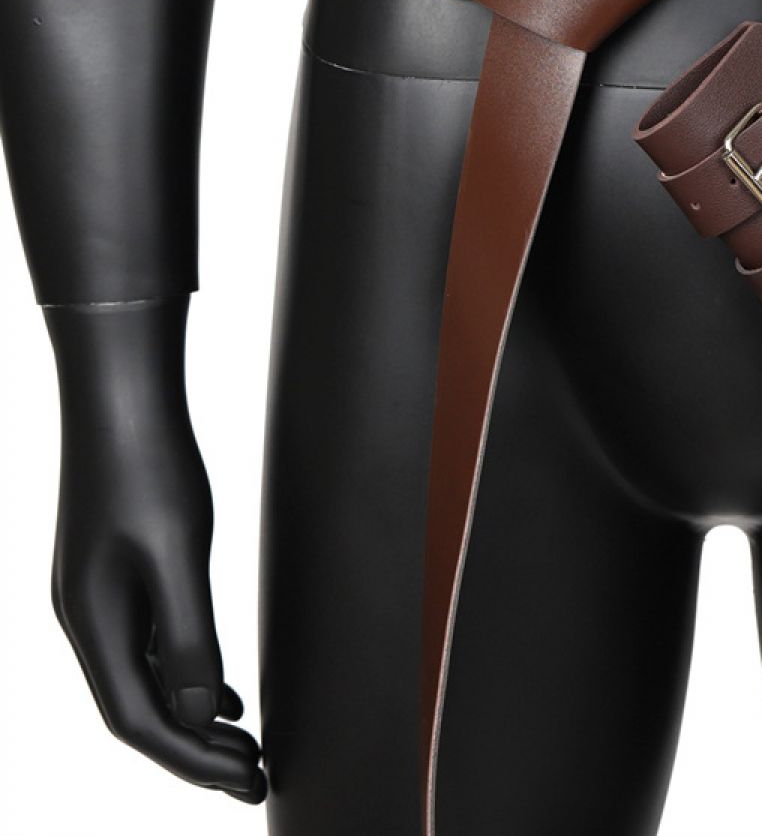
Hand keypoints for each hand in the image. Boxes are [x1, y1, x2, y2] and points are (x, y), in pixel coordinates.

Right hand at [45, 298, 264, 802]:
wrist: (122, 395)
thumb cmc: (149, 467)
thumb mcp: (176, 554)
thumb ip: (189, 635)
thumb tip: (201, 716)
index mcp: (95, 624)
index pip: (140, 722)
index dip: (192, 761)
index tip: (250, 779)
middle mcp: (89, 619)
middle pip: (142, 710)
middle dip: (198, 752)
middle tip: (258, 778)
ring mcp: (101, 595)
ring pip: (149, 680)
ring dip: (196, 717)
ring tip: (249, 746)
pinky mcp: (121, 570)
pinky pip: (153, 644)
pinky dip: (189, 674)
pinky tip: (225, 691)